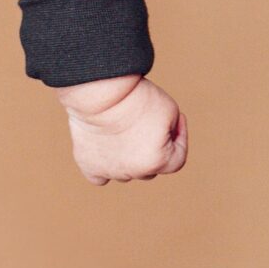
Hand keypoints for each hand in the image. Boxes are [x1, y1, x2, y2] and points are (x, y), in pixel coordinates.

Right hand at [56, 74, 188, 185]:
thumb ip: (171, 130)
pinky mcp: (87, 164)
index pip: (178, 159)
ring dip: (130, 157)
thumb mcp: (171, 110)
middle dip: (154, 148)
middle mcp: (133, 172)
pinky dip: (105, 166)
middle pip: (150, 168)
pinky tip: (107, 149)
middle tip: (147, 120)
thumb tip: (162, 141)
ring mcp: (108, 171)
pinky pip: (100, 176)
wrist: (101, 91)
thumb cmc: (138, 98)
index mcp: (157, 161)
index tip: (177, 118)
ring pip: (126, 171)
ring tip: (124, 128)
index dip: (180, 138)